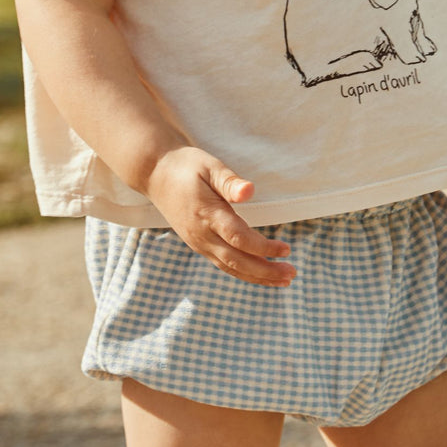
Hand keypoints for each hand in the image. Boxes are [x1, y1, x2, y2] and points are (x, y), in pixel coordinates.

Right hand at [145, 146, 295, 286]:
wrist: (154, 174)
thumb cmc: (185, 166)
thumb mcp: (209, 166)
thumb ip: (229, 181)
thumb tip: (250, 191)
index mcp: (207, 214)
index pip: (239, 238)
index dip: (263, 247)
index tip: (286, 250)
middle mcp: (201, 234)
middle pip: (237, 261)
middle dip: (266, 271)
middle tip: (292, 273)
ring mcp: (198, 242)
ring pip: (230, 267)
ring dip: (257, 276)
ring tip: (282, 280)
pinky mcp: (198, 244)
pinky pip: (223, 264)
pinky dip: (243, 272)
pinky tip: (259, 274)